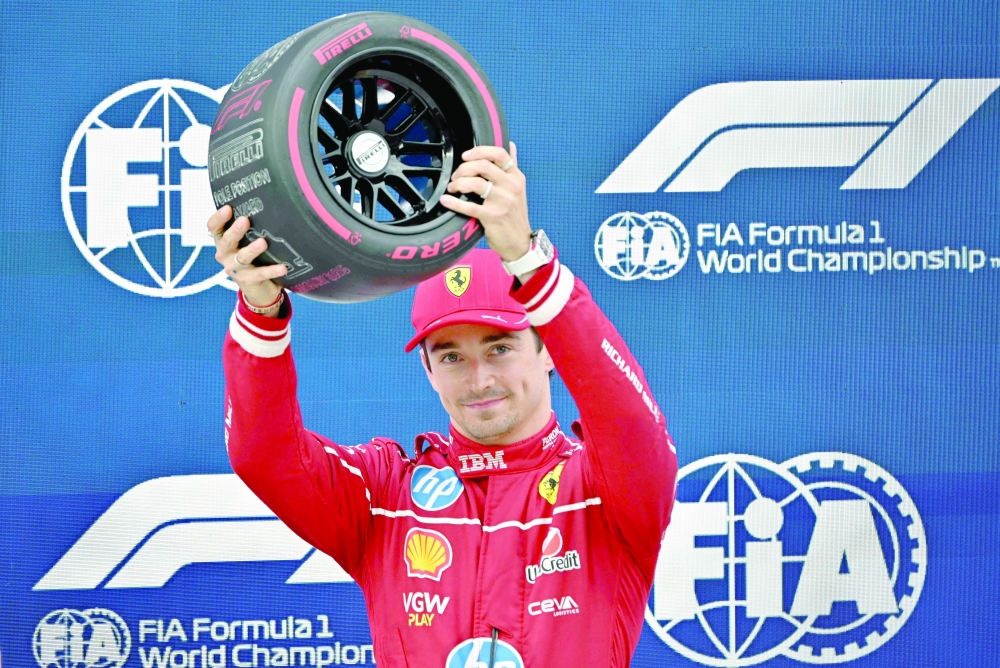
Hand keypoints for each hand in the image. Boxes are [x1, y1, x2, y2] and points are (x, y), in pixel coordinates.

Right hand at [208, 205, 287, 312]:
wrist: (258, 288)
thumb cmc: (253, 258)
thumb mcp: (247, 242)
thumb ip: (250, 228)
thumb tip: (266, 205)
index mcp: (223, 241)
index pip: (214, 228)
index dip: (218, 218)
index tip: (228, 208)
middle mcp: (225, 254)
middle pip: (227, 240)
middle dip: (235, 231)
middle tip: (245, 220)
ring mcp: (235, 268)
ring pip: (242, 257)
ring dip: (252, 249)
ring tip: (263, 242)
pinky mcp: (247, 280)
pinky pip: (260, 274)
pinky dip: (272, 270)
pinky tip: (283, 267)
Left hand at [440, 142, 531, 262]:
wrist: (520, 243)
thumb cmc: (515, 215)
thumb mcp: (519, 188)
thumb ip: (513, 166)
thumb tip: (512, 145)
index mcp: (516, 177)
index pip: (500, 154)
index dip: (480, 151)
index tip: (466, 156)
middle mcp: (511, 187)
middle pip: (484, 166)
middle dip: (464, 168)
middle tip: (456, 175)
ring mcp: (502, 202)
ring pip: (476, 183)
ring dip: (459, 183)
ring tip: (452, 187)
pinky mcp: (492, 217)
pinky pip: (469, 206)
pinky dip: (454, 202)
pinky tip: (446, 200)